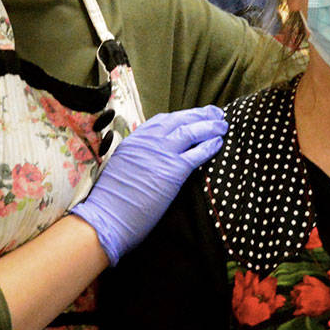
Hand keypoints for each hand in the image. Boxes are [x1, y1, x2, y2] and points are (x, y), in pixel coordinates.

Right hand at [70, 105, 226, 264]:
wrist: (107, 216)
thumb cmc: (112, 200)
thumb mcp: (121, 167)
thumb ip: (138, 158)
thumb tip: (151, 160)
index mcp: (135, 139)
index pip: (164, 120)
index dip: (182, 116)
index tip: (194, 114)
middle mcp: (149, 141)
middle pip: (180, 120)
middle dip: (201, 115)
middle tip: (216, 113)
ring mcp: (161, 154)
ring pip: (191, 131)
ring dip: (210, 126)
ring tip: (222, 125)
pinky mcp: (173, 171)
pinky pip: (197, 154)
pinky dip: (210, 146)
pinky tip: (219, 143)